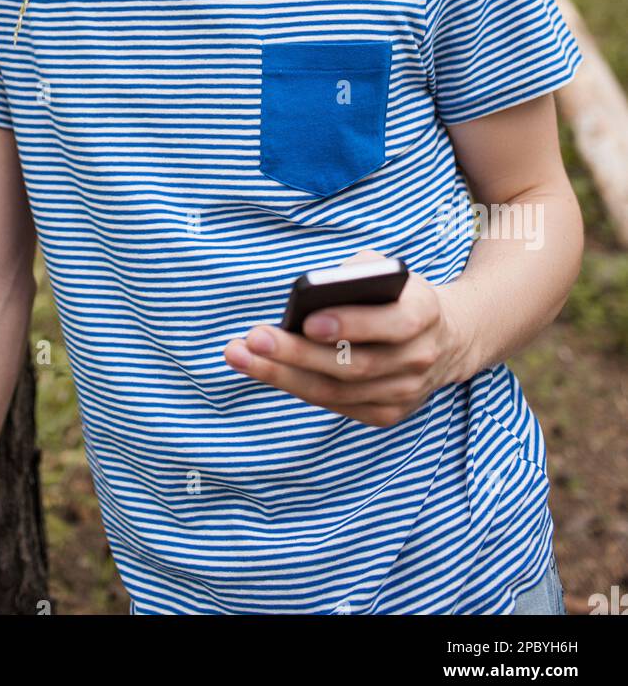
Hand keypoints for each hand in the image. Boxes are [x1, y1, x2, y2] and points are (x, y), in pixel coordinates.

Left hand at [223, 249, 470, 426]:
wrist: (444, 339)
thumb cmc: (397, 295)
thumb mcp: (386, 271)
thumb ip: (356, 274)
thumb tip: (312, 293)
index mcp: (425, 313)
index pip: (392, 323)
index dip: (352, 324)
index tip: (308, 321)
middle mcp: (419, 358)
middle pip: (354, 365)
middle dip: (298, 353)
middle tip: (253, 339)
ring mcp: (404, 392)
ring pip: (337, 390)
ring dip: (284, 374)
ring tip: (241, 355)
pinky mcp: (387, 414)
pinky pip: (335, 404)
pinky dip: (297, 386)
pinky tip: (264, 370)